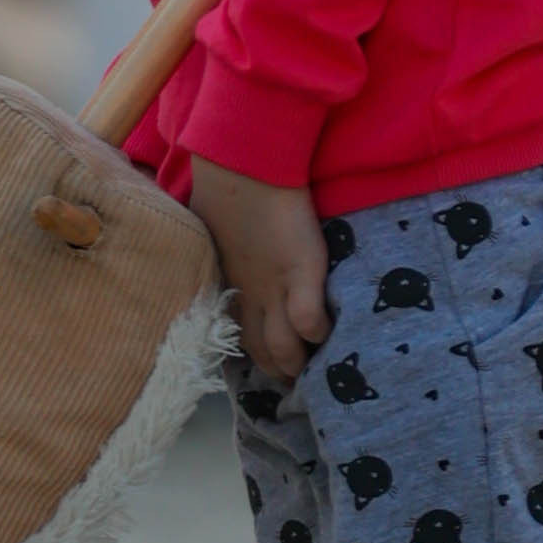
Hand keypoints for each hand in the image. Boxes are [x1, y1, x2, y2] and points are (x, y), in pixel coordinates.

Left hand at [189, 158, 328, 385]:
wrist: (243, 162)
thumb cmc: (225, 184)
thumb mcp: (215, 224)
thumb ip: (224, 246)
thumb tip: (222, 243)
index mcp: (228, 284)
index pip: (238, 334)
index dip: (253, 352)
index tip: (266, 361)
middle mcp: (248, 294)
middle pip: (260, 351)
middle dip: (277, 370)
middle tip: (295, 380)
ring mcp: (273, 288)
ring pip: (283, 349)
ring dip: (298, 364)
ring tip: (315, 371)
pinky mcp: (300, 273)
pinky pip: (308, 322)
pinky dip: (318, 332)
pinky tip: (327, 331)